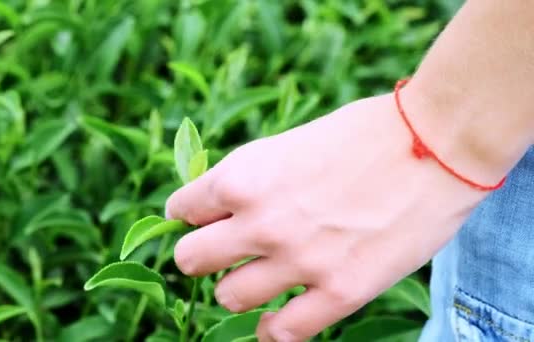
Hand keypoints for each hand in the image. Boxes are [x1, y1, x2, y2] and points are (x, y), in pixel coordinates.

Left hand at [166, 93, 486, 340]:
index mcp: (243, 176)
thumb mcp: (289, 143)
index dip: (191, 214)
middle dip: (199, 256)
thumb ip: (252, 178)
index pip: (181, 209)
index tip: (204, 219)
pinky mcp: (340, 292)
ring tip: (260, 280)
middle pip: (188, 259)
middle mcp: (260, 222)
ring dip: (238, 290)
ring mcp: (298, 261)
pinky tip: (280, 317)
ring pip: (227, 298)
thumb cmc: (364, 133)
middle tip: (223, 253)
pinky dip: (273, 329)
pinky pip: (282, 333)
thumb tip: (223, 203)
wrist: (435, 142)